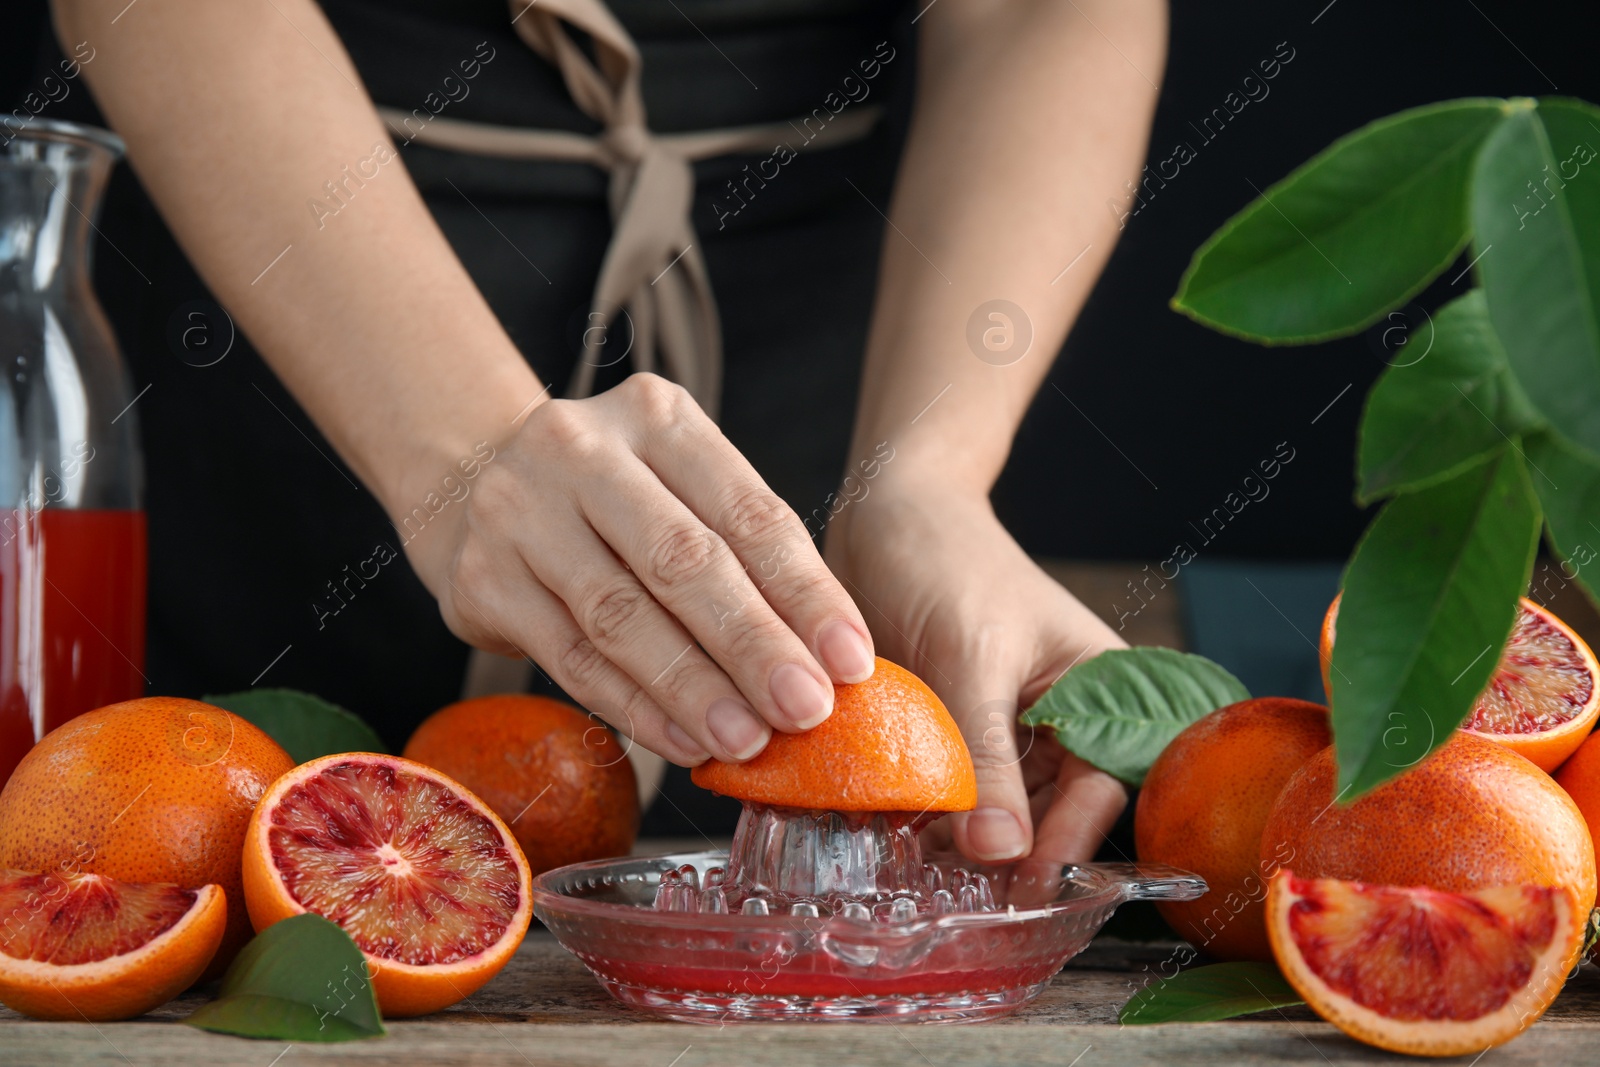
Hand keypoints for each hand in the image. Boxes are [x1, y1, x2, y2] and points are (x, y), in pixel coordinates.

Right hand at [417, 373, 876, 765]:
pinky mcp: (483, 580)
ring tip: (749, 739)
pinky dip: (635, 708)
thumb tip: (830, 660)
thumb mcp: (680, 489)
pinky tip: (686, 742)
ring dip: (694, 688)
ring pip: (622, 617)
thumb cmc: (614, 500)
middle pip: (684, 561)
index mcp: (656, 416)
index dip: (805, 592)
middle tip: (807, 708)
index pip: (747, 512)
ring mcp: (520, 511)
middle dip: (754, 644)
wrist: (473, 489)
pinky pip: (573, 659)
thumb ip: (745, 555)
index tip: (851, 660)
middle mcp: (581, 450)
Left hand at [825, 478, 1127, 865]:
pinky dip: (917, 817)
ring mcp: (997, 729)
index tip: (1025, 887)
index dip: (1068, 841)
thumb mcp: (972, 659)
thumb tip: (1002, 851)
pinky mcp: (943, 733)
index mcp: (1100, 689)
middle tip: (962, 898)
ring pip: (990, 809)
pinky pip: (940, 791)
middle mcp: (1057, 718)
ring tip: (915, 874)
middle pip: (1047, 810)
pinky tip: (886, 838)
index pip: (1101, 784)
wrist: (883, 511)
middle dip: (1006, 853)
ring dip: (954, 843)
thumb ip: (986, 756)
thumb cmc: (947, 559)